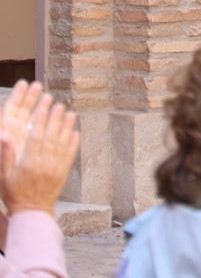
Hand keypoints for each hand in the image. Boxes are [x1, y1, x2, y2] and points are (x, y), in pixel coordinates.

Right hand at [0, 89, 79, 215]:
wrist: (31, 211)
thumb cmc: (14, 193)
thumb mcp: (3, 176)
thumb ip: (6, 156)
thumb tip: (5, 137)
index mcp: (28, 163)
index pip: (35, 137)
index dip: (40, 121)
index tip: (43, 107)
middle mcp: (44, 164)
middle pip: (51, 137)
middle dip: (56, 119)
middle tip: (59, 105)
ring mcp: (56, 168)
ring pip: (63, 144)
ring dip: (67, 127)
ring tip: (70, 113)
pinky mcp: (64, 173)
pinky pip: (70, 155)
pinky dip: (74, 143)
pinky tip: (76, 132)